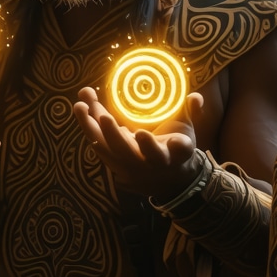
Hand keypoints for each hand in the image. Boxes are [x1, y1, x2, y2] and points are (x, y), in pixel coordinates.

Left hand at [72, 86, 203, 200]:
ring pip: (106, 149)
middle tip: (102, 116)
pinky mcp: (115, 164)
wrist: (168, 179)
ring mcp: (129, 166)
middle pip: (127, 152)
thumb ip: (190, 113)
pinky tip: (82, 108)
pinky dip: (89, 127)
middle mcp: (146, 164)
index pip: (161, 153)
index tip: (141, 133)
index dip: (150, 145)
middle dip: (113, 135)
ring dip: (91, 128)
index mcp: (171, 156)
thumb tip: (196, 97)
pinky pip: (98, 146)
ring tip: (80, 105)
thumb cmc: (177, 149)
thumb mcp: (188, 133)